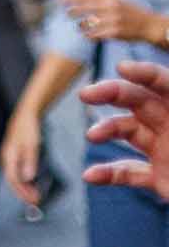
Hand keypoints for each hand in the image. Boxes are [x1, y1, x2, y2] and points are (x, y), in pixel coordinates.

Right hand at [0, 109, 45, 205]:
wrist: (26, 115)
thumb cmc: (28, 129)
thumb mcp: (31, 145)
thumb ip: (29, 161)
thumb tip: (28, 179)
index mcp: (8, 157)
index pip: (13, 180)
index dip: (23, 191)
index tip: (34, 200)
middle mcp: (7, 160)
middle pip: (13, 181)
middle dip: (24, 193)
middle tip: (36, 202)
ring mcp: (10, 158)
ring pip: (16, 178)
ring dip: (25, 188)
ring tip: (35, 196)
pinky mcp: (15, 157)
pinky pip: (19, 173)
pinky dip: (26, 181)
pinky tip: (33, 184)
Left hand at [62, 0, 158, 45]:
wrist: (148, 25)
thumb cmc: (128, 11)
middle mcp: (111, 6)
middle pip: (84, 7)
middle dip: (72, 10)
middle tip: (67, 13)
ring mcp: (112, 19)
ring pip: (86, 23)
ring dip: (80, 25)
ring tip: (81, 26)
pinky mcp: (113, 32)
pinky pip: (93, 35)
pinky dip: (88, 35)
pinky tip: (87, 35)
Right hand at [79, 61, 168, 199]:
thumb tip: (158, 96)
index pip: (166, 84)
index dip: (145, 74)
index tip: (122, 69)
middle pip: (140, 102)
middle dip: (112, 94)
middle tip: (86, 95)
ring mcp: (166, 151)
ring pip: (129, 132)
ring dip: (108, 130)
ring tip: (92, 137)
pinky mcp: (160, 177)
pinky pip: (129, 171)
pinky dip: (109, 173)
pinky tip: (91, 176)